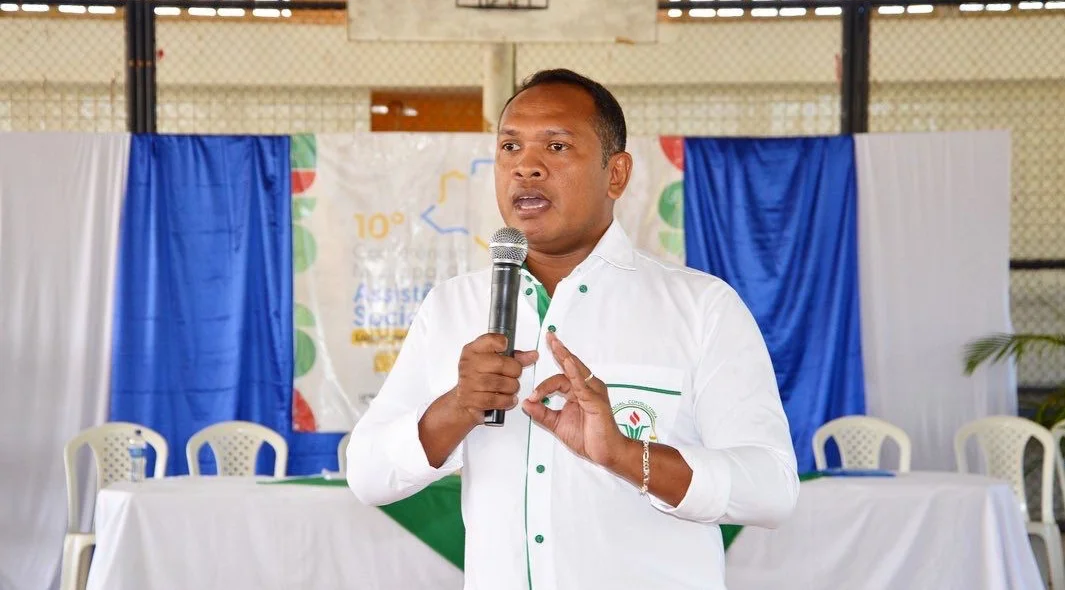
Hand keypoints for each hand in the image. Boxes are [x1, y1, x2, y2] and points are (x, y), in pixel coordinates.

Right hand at [450, 333, 538, 426]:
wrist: (462, 401)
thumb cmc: (480, 378)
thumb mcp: (494, 362)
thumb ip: (514, 357)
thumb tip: (533, 355)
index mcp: (473, 350)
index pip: (491, 339)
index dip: (502, 343)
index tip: (505, 348)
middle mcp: (469, 364)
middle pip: (502, 364)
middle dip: (515, 371)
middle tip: (514, 375)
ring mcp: (468, 382)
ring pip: (502, 384)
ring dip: (512, 387)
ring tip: (511, 388)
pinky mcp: (471, 399)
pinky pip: (496, 400)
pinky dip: (507, 400)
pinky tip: (509, 399)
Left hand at [521, 332, 628, 468]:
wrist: (605, 453)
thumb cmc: (588, 438)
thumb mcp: (557, 424)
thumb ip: (542, 413)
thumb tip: (526, 403)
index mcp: (578, 390)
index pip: (559, 378)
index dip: (543, 385)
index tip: (532, 396)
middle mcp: (587, 387)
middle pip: (570, 365)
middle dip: (559, 350)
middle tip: (549, 336)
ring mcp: (593, 392)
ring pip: (575, 371)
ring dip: (564, 356)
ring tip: (555, 344)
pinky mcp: (595, 400)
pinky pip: (582, 384)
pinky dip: (574, 372)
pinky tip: (567, 363)